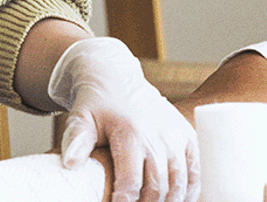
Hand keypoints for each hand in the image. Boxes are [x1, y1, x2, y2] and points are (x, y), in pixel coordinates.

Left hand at [50, 37, 198, 201]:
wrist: (117, 78)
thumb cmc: (97, 104)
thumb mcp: (82, 118)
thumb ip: (75, 140)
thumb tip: (70, 164)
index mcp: (131, 133)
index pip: (131, 182)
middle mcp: (158, 135)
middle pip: (158, 187)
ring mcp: (176, 136)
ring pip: (180, 182)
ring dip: (169, 201)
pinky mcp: (187, 135)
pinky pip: (195, 169)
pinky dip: (190, 189)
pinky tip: (178, 199)